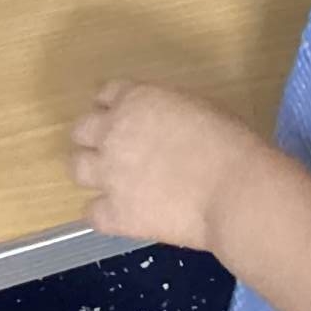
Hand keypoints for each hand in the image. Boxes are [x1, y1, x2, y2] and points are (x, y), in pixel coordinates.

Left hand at [70, 79, 261, 251]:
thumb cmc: (226, 143)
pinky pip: (91, 214)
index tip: (122, 119)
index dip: (113, 108)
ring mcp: (109, 174)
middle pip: (81, 130)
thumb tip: (159, 128)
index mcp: (134, 100)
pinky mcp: (115, 213)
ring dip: (92, 173)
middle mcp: (112, 132)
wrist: (233, 190)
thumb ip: (164, 113)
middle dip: (94, 139)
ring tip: (112, 183)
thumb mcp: (193, 108)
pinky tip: (122, 215)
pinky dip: (104, 215)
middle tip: (114, 152)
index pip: (105, 95)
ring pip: (77, 168)